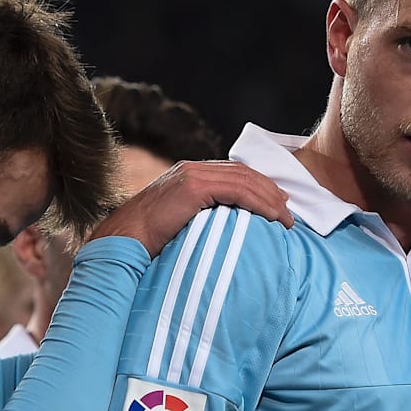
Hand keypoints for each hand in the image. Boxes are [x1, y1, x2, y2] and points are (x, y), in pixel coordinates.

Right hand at [89, 160, 291, 256]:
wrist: (122, 241)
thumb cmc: (147, 241)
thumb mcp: (178, 224)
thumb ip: (199, 217)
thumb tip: (222, 230)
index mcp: (188, 174)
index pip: (233, 174)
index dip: (259, 187)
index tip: (277, 205)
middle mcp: (192, 168)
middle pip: (244, 173)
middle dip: (270, 192)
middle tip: (288, 213)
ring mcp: (192, 174)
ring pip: (245, 181)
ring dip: (270, 200)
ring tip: (285, 220)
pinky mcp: (193, 187)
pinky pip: (237, 190)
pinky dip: (260, 203)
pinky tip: (272, 217)